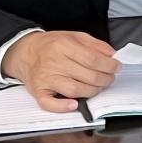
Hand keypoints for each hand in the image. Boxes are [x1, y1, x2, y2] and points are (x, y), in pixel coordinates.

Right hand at [2, 31, 120, 111]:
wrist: (25, 52)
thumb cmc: (51, 45)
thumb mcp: (74, 36)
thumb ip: (95, 44)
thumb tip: (112, 54)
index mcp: (63, 45)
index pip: (93, 59)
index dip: (109, 65)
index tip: (116, 67)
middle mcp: (54, 62)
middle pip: (87, 76)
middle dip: (105, 79)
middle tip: (109, 78)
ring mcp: (46, 78)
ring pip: (74, 90)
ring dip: (92, 91)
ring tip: (97, 87)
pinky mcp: (39, 92)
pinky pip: (50, 103)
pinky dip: (63, 106)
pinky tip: (74, 104)